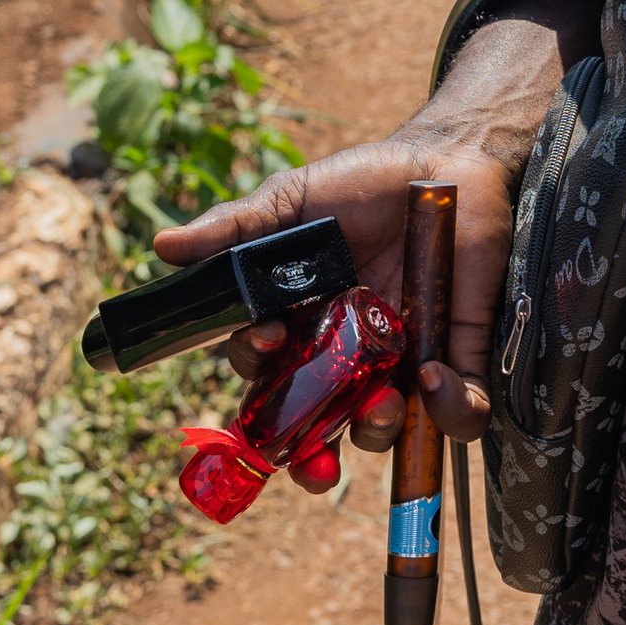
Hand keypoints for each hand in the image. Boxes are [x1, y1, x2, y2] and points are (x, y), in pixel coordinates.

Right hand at [152, 7, 575, 449]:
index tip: (269, 342)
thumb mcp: (295, 201)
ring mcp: (404, 361)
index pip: (270, 384)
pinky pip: (460, 413)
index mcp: (302, 328)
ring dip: (376, 432)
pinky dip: (451, 412)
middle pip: (319, 431)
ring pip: (383, 430)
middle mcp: (348, 357)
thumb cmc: (366, 181)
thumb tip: (164, 246)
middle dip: (311, 461)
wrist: (448, 159)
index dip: (262, 386)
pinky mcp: (459, 355)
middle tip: (312, 465)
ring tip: (381, 402)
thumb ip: (236, 229)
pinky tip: (434, 376)